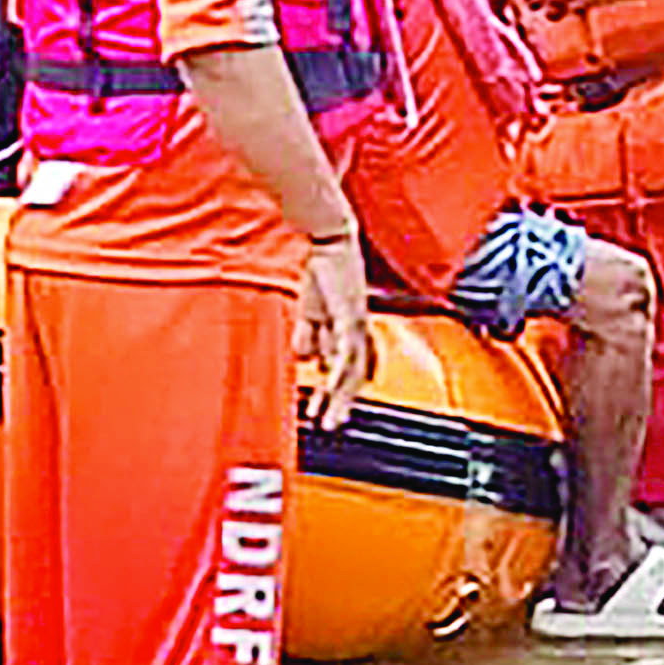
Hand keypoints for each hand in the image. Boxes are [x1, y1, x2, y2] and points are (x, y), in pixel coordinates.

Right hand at [297, 231, 372, 427]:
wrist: (330, 240)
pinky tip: (331, 387)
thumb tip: (306, 358)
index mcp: (349, 328)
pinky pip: (347, 352)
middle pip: (354, 374)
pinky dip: (340, 373)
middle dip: (342, 402)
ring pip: (352, 370)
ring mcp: (357, 325)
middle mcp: (358, 330)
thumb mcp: (310, 309)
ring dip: (340, 397)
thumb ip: (309, 333)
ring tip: (330, 419)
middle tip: (331, 425)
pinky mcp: (350, 318)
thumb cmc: (321, 268)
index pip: (351, 366)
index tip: (329, 408)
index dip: (343, 388)